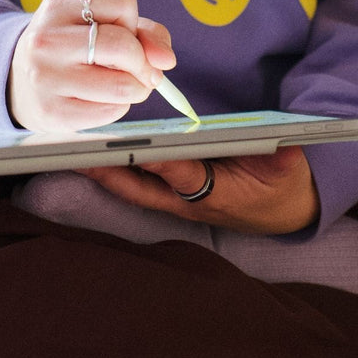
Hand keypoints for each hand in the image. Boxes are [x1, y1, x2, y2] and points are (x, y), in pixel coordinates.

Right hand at [7, 0, 176, 131]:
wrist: (18, 83)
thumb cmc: (71, 50)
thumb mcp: (98, 25)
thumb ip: (144, 33)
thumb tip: (166, 59)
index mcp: (58, 6)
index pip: (122, 1)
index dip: (133, 20)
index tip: (123, 31)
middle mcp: (47, 40)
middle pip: (124, 47)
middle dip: (142, 62)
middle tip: (138, 69)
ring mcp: (47, 78)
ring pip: (123, 86)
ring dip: (135, 88)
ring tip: (119, 84)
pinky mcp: (53, 113)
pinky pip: (111, 111)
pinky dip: (118, 107)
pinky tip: (100, 99)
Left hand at [81, 146, 318, 234]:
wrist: (283, 212)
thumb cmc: (282, 189)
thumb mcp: (286, 171)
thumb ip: (283, 158)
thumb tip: (286, 144)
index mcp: (218, 195)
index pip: (184, 177)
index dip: (160, 164)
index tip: (136, 151)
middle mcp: (189, 201)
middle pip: (141, 188)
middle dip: (110, 172)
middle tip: (77, 153)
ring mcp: (178, 200)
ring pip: (133, 188)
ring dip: (104, 172)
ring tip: (71, 150)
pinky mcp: (172, 194)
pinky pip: (137, 183)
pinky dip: (115, 170)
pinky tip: (93, 154)